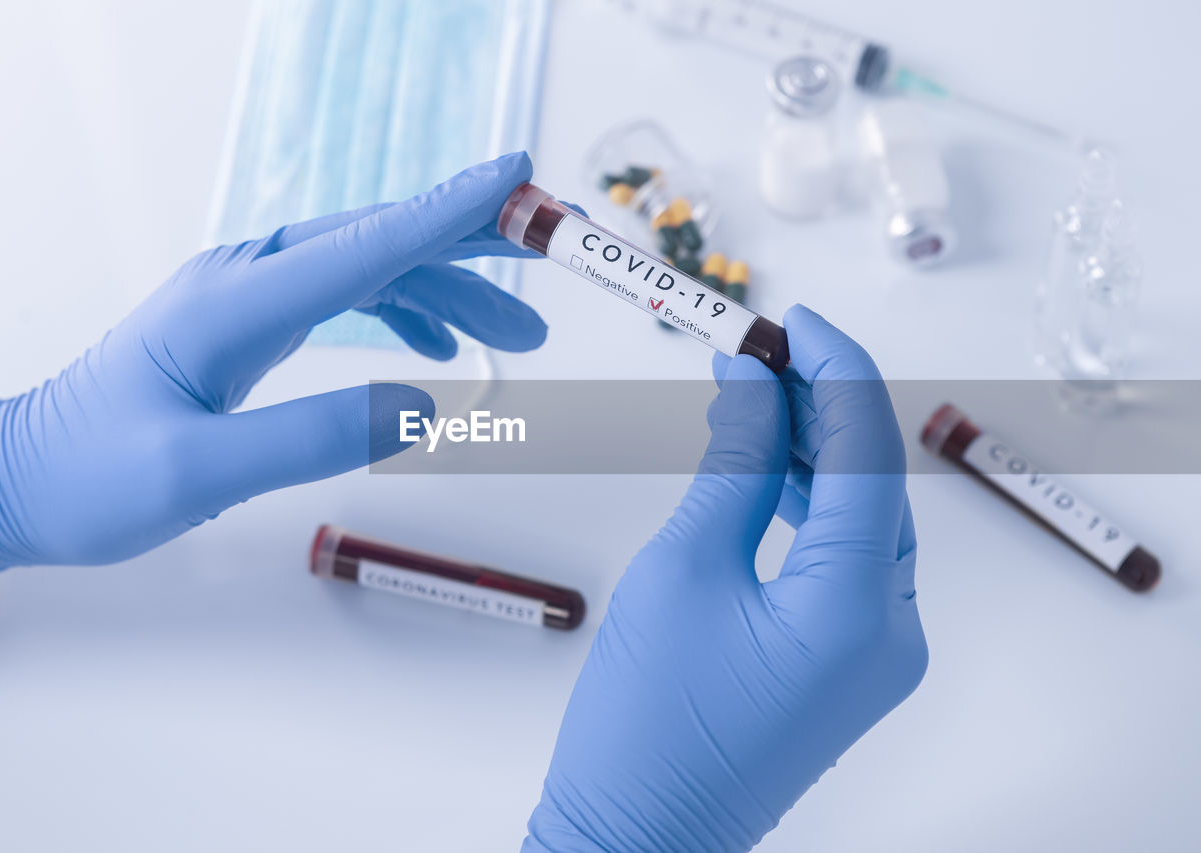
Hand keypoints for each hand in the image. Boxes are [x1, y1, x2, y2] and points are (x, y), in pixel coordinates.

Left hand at [0, 153, 541, 578]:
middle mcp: (246, 280)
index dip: (448, 212)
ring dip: (450, 292)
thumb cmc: (89, 478)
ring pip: (373, 269)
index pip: (364, 246)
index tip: (517, 178)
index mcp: (234, 303)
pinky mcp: (248, 322)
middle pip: (382, 240)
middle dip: (475, 242)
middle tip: (557, 248)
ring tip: (522, 335)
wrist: (19, 477)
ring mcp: (247, 296)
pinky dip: (405, 314)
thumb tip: (419, 409)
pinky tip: (435, 354)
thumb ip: (307, 438)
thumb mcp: (195, 474)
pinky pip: (346, 299)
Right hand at [523, 305, 927, 851]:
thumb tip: (750, 380)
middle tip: (755, 348)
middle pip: (872, 480)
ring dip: (810, 451)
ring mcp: (878, 649)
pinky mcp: (850, 660)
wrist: (639, 833)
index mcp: (854, 606)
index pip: (865, 452)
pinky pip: (843, 557)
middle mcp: (890, 628)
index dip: (832, 370)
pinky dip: (807, 504)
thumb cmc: (645, 720)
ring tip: (749, 393)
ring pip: (860, 515)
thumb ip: (732, 463)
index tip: (790, 320)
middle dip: (819, 405)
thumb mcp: (683, 568)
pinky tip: (761, 464)